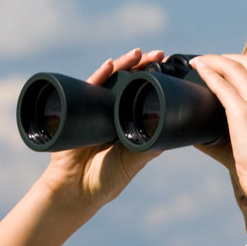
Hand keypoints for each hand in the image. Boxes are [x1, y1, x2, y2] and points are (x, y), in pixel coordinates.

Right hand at [0, 49, 164, 245]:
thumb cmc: (105, 181)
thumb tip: (172, 130)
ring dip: (124, 65)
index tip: (168, 69)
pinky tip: (109, 65)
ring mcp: (95, 109)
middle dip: (143, 67)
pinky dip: (98, 76)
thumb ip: (148, 147)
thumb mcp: (133, 162)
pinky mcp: (76, 110)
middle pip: (129, 83)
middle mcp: (113, 113)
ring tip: (138, 53)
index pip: (143, 96)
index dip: (155, 82)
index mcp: (129, 123)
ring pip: (111, 81)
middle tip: (158, 55)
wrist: (74, 191)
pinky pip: (88, 88)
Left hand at [190, 54, 246, 230]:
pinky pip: (223, 85)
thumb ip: (245, 133)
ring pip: (235, 68)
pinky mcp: (244, 113)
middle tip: (209, 61)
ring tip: (199, 61)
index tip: (231, 64)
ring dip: (214, 60)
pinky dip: (209, 73)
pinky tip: (199, 69)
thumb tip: (201, 134)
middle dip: (227, 57)